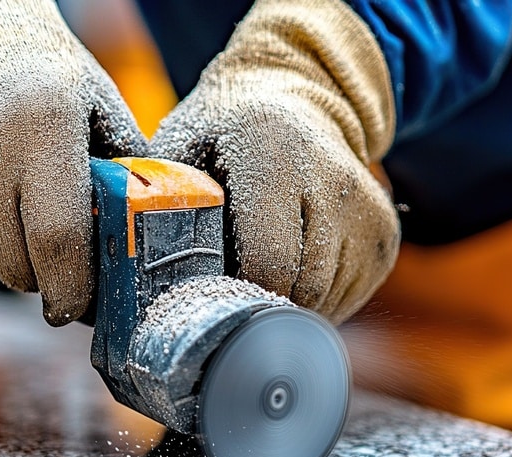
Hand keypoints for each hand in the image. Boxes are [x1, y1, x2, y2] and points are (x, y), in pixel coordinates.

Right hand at [0, 0, 146, 324]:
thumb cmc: (49, 81)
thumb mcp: (102, 111)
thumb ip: (127, 172)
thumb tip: (150, 236)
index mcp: (44, 133)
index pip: (56, 240)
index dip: (68, 288)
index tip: (72, 307)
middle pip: (12, 262)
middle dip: (37, 277)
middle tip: (51, 259)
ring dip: (0, 259)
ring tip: (16, 223)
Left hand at [148, 0, 399, 323]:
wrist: (297, 95)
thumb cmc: (223, 132)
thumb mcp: (180, 151)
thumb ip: (158, 204)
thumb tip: (125, 278)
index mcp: (274, 152)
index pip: (267, 263)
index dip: (236, 296)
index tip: (210, 297)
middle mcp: (333, 178)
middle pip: (301, 289)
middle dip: (260, 306)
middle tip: (229, 297)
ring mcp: (369, 209)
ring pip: (328, 302)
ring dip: (288, 307)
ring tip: (259, 280)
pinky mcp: (386, 234)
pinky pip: (351, 297)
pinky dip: (317, 301)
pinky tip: (292, 274)